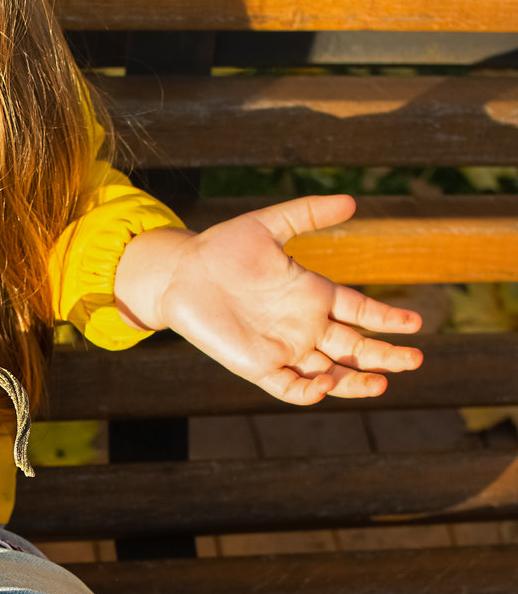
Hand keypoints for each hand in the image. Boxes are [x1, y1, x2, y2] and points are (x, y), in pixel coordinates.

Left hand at [113, 194, 422, 404]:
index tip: (415, 323)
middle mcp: (303, 325)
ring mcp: (282, 348)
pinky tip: (323, 388)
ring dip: (354, 380)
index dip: (388, 318)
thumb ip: (307, 214)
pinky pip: (287, 387)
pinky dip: (307, 392)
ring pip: (328, 372)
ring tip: (382, 384)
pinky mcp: (256, 365)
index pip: (361, 310)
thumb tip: (352, 201)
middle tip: (415, 359)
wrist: (178, 273)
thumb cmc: (220, 249)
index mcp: (312, 293)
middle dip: (385, 355)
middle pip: (354, 346)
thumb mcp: (268, 226)